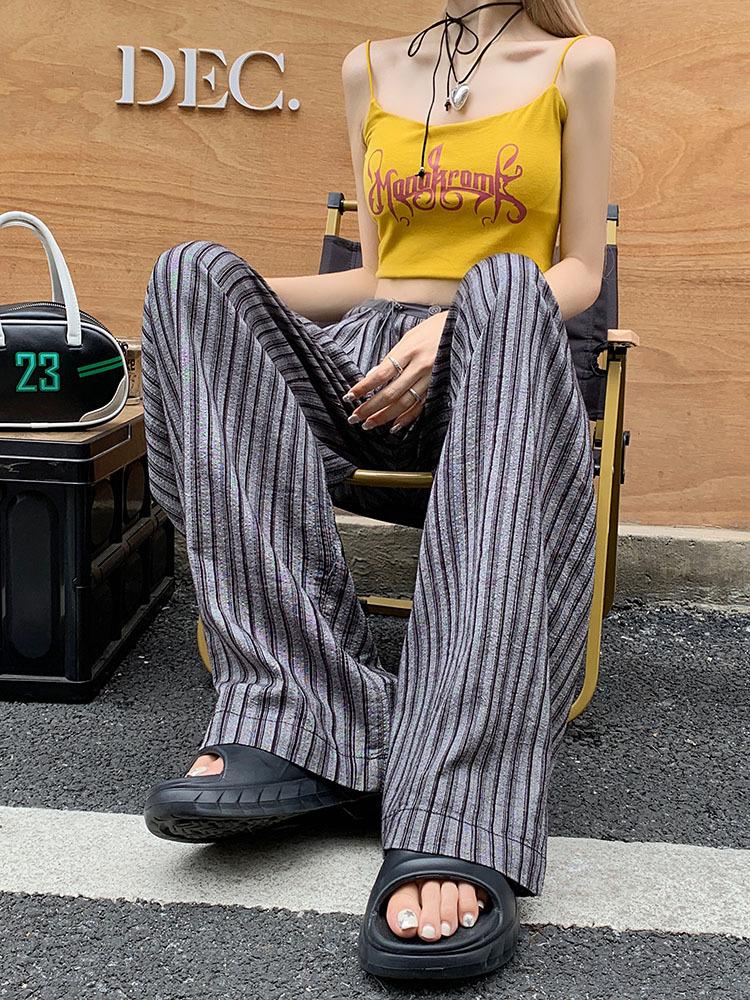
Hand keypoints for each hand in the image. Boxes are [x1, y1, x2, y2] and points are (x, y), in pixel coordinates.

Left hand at [341, 311, 447, 431]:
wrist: (464, 329)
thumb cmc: (432, 330)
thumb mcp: (409, 337)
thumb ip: (391, 358)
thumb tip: (371, 376)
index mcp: (409, 350)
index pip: (381, 374)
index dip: (364, 387)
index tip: (349, 397)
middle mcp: (420, 366)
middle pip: (391, 393)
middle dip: (370, 407)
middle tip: (354, 418)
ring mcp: (431, 378)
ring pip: (404, 403)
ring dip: (384, 416)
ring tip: (369, 424)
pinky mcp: (439, 387)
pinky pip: (421, 406)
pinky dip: (407, 417)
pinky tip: (394, 426)